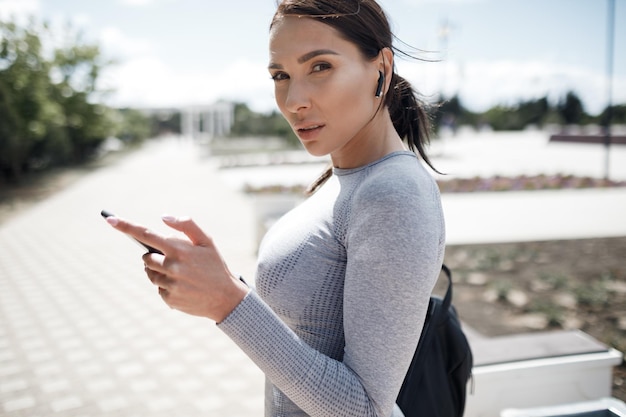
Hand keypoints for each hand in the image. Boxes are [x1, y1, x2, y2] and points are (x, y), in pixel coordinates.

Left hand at [105, 214, 248, 321]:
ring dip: (159, 271)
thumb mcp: (207, 241)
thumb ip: (187, 225)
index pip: (146, 234)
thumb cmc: (215, 266)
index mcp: (179, 249)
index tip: (109, 219)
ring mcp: (169, 284)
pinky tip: (183, 286)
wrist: (226, 298)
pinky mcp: (168, 298)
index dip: (126, 226)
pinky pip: (158, 288)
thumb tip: (163, 218)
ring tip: (180, 274)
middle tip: (173, 259)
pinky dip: (166, 286)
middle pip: (146, 257)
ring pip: (150, 273)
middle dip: (155, 255)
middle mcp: (171, 267)